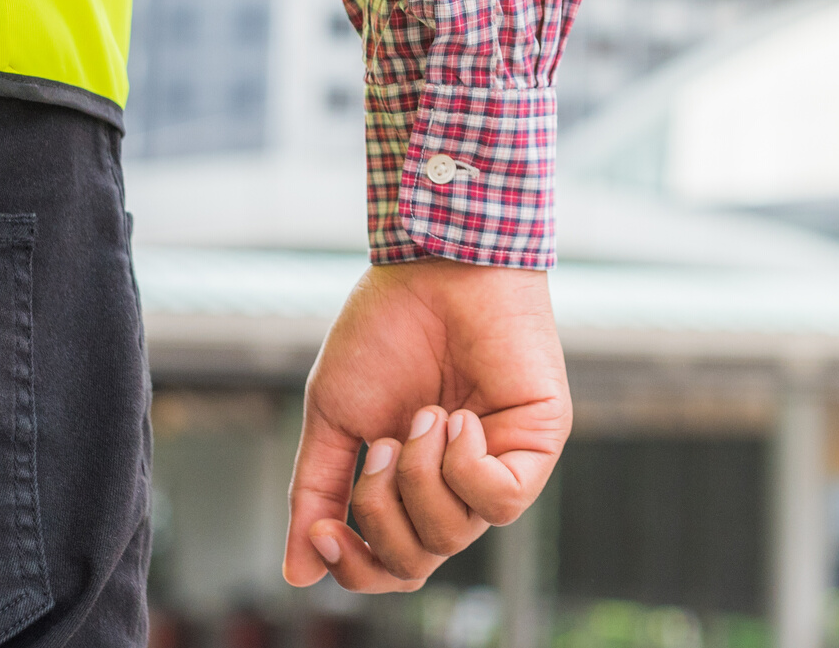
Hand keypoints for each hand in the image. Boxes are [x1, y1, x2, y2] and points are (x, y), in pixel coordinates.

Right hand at [282, 261, 570, 591]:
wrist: (431, 267)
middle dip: (382, 513)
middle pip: (419, 561)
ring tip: (424, 413)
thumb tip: (299, 572)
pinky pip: (502, 501)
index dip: (356, 565)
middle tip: (379, 445)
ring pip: (455, 534)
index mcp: (416, 483)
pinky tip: (458, 417)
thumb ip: (317, 491)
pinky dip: (465, 466)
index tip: (323, 531)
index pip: (394, 565)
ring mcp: (502, 462)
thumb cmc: (387, 329)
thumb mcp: (336, 419)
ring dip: (419, 476)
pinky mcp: (539, 441)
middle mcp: (461, 483)